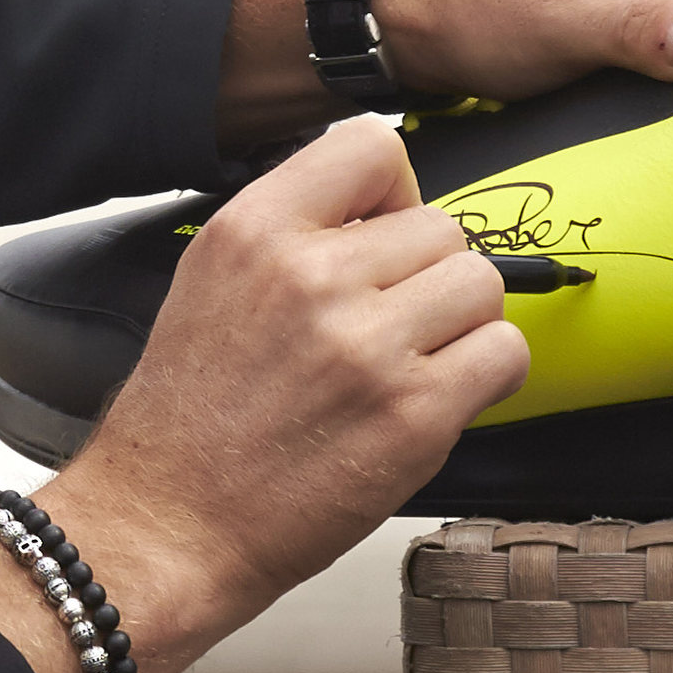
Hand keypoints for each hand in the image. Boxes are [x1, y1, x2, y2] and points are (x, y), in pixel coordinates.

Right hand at [0, 116, 520, 672]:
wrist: (167, 528)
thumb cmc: (189, 420)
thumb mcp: (211, 283)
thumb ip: (296, 233)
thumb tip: (390, 211)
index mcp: (254, 230)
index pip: (374, 144)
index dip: (394, 194)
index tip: (378, 238)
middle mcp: (311, 275)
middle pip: (443, 227)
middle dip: (425, 278)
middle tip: (384, 332)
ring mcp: (367, 344)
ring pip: (482, 284)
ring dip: (460, 326)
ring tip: (409, 367)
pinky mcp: (413, 413)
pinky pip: (504, 353)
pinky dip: (485, 377)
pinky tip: (435, 402)